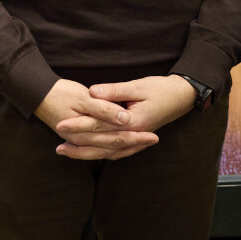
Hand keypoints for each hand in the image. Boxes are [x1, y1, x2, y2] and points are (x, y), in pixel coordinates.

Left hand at [53, 75, 196, 159]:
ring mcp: (137, 140)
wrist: (183, 96)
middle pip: (102, 144)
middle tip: (57, 146)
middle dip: (78, 145)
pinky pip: (117, 151)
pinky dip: (102, 154)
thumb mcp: (138, 85)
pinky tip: (91, 153)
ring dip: (87, 154)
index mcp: (133, 123)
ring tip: (66, 152)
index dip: (79, 126)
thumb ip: (114, 90)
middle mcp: (134, 136)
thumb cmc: (161, 89)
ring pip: (108, 152)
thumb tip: (92, 92)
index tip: (60, 124)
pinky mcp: (138, 138)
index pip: (100, 127)